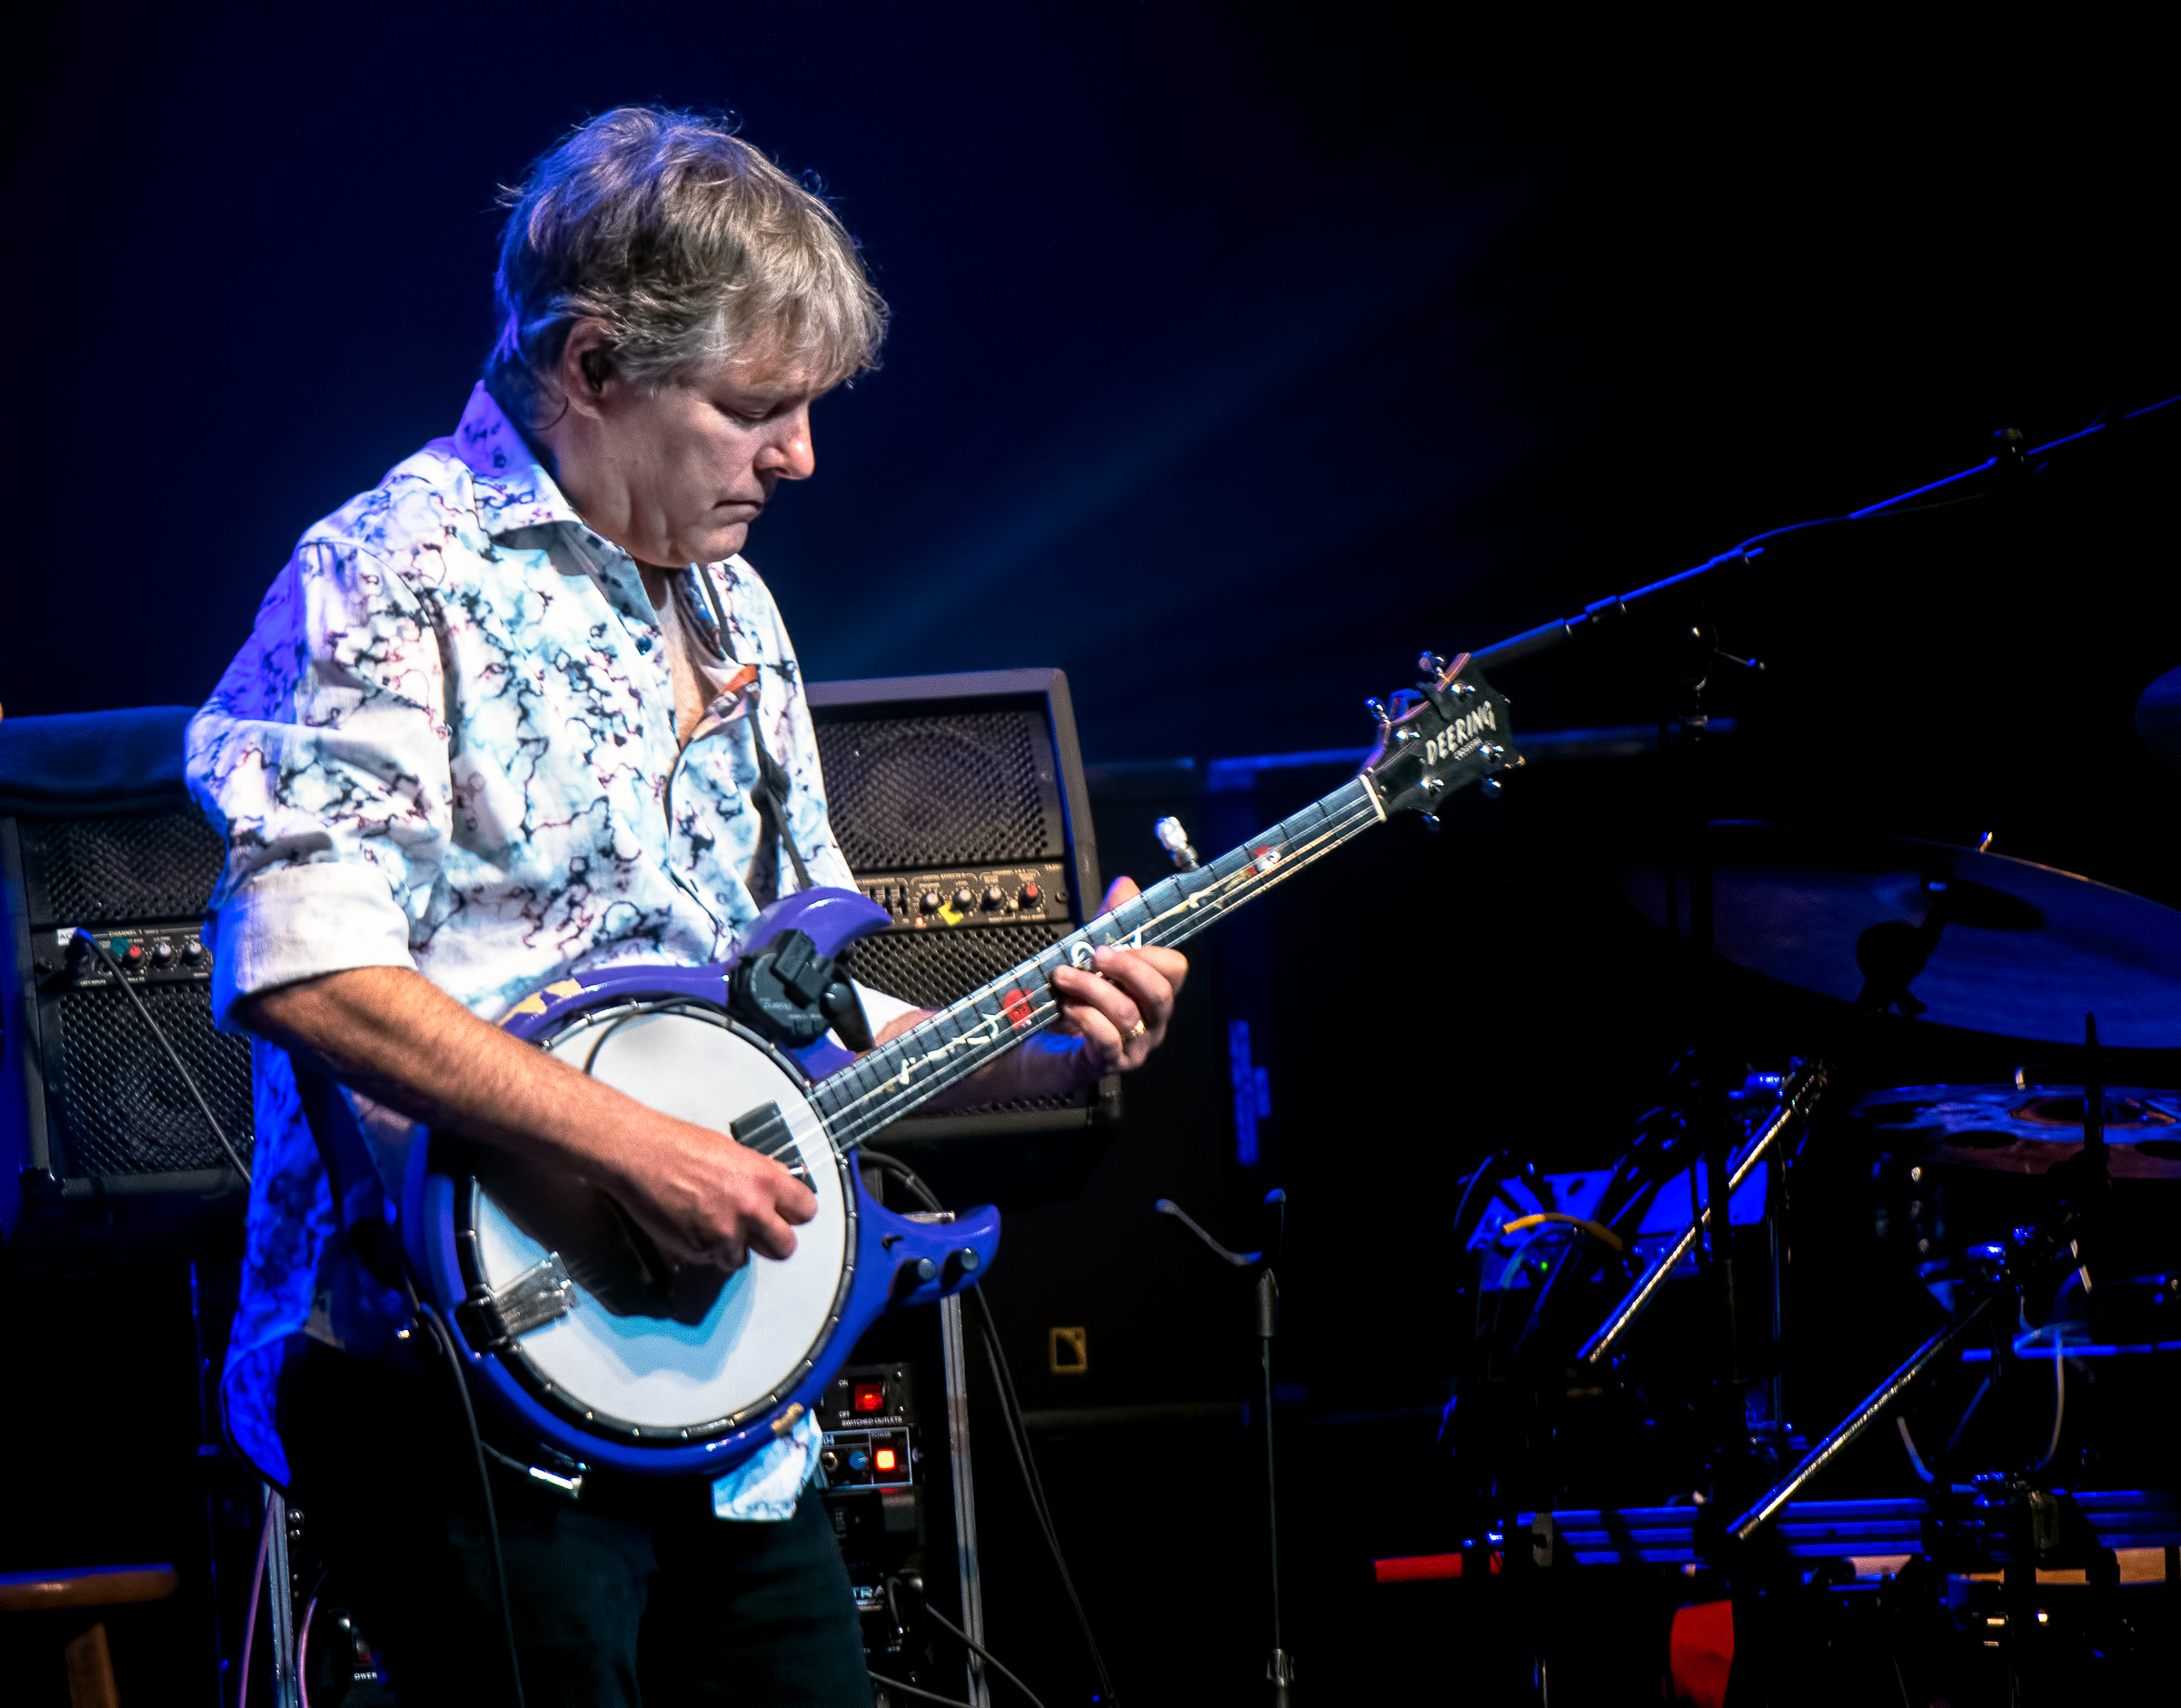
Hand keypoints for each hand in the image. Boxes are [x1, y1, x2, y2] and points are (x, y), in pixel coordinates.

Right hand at [603, 1109, 818, 1270]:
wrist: (640, 1155)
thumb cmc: (681, 1145)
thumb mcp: (734, 1151)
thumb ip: (761, 1172)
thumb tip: (781, 1180)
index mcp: (765, 1181)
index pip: (806, 1210)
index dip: (795, 1214)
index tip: (786, 1215)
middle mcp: (751, 1210)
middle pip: (784, 1247)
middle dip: (771, 1242)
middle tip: (756, 1232)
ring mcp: (724, 1234)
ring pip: (742, 1258)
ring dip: (731, 1247)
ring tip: (712, 1223)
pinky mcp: (698, 1250)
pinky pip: (710, 1259)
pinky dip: (703, 1249)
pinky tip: (690, 1225)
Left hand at [1048, 877, 1188, 1077]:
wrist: (1034, 1045)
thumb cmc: (1069, 1002)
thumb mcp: (1088, 956)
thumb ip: (1109, 922)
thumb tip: (1126, 886)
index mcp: (1151, 992)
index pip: (1174, 969)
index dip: (1149, 953)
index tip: (1115, 942)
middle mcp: (1151, 1022)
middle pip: (1161, 994)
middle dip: (1126, 968)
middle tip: (1095, 956)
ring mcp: (1132, 1048)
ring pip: (1128, 1015)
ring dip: (1091, 989)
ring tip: (1063, 978)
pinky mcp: (1107, 1065)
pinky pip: (1107, 1041)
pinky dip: (1085, 1018)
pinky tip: (1067, 1008)